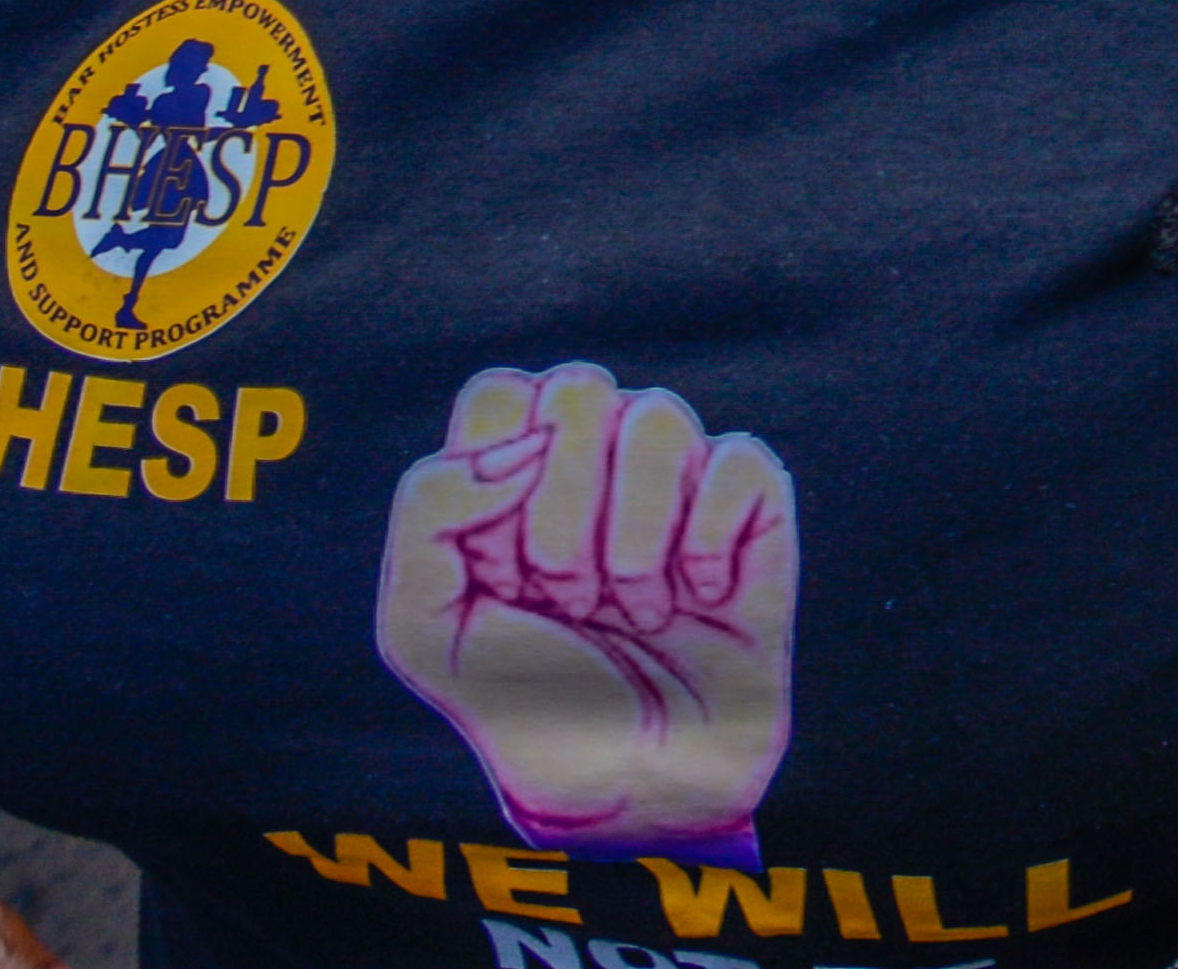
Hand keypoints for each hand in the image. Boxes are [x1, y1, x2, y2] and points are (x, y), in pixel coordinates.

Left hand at [372, 362, 801, 851]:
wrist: (630, 787)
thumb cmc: (526, 704)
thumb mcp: (423, 631)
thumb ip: (427, 512)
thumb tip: (523, 445)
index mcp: (514, 472)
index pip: (500, 393)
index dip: (493, 478)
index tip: (499, 571)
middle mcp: (597, 458)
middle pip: (577, 391)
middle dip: (562, 517)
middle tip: (568, 599)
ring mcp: (679, 475)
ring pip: (660, 418)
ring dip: (634, 541)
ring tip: (634, 610)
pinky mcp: (754, 504)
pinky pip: (738, 464)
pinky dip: (707, 547)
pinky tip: (700, 598)